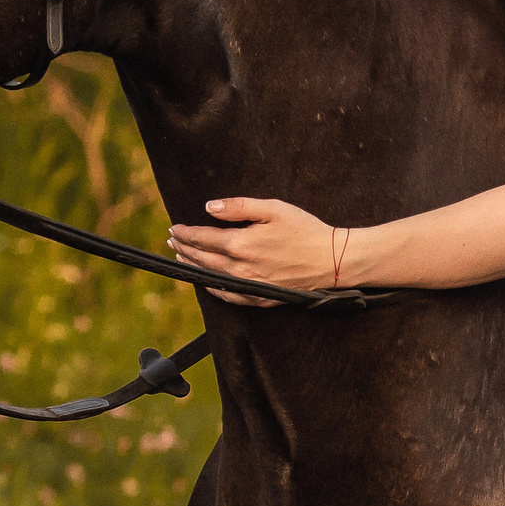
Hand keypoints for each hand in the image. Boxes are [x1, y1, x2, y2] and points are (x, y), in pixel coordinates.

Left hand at [166, 195, 339, 303]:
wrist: (332, 261)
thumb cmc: (304, 230)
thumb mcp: (273, 209)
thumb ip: (238, 206)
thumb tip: (209, 207)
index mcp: (240, 244)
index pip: (202, 238)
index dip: (186, 233)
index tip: (175, 228)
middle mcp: (239, 269)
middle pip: (202, 258)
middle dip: (184, 248)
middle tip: (172, 241)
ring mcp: (248, 286)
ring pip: (210, 277)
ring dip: (193, 266)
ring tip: (182, 257)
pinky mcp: (258, 298)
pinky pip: (226, 295)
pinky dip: (211, 287)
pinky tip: (206, 282)